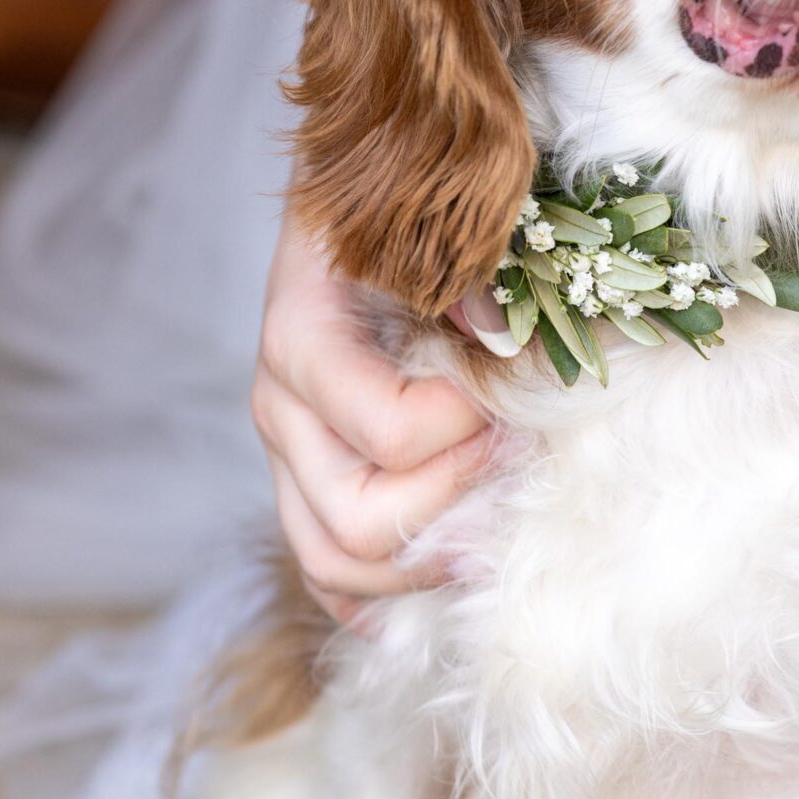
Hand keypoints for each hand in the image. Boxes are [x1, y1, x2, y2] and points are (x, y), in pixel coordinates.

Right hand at [252, 219, 495, 621]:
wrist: (360, 204)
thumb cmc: (405, 206)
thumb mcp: (436, 213)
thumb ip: (469, 270)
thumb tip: (499, 343)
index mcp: (302, 336)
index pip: (394, 435)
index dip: (473, 428)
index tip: (517, 387)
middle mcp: (280, 406)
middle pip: (357, 524)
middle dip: (455, 505)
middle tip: (515, 458)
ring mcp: (288, 455)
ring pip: (334, 567)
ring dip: (428, 560)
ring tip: (495, 511)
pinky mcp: (305, 484)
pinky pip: (329, 576)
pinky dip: (389, 593)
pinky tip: (450, 570)